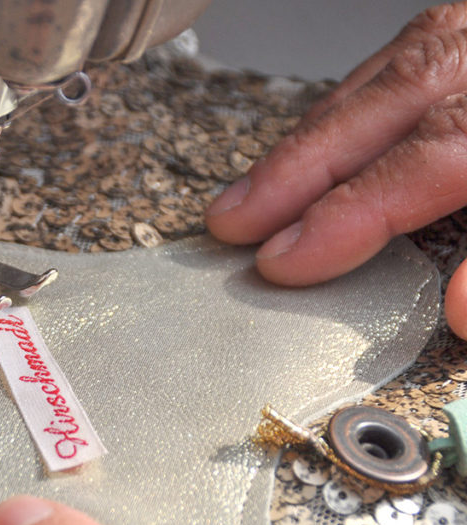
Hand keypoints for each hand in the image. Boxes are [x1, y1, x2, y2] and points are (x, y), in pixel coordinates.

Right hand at [205, 3, 466, 337]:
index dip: (346, 214)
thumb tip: (460, 310)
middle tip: (232, 224)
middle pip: (384, 109)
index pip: (425, 159)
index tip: (285, 262)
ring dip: (310, 140)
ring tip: (255, 192)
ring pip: (383, 78)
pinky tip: (322, 137)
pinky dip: (347, 107)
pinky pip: (397, 61)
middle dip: (295, 171)